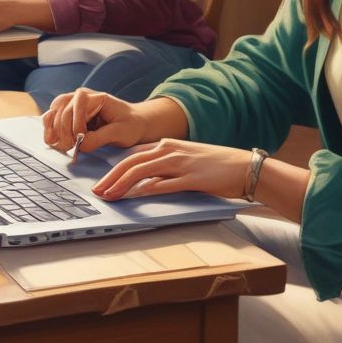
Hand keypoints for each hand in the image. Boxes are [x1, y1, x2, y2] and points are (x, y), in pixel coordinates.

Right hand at [42, 88, 147, 153]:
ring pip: (54, 112)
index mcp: (96, 97)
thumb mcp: (120, 132)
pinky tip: (51, 140)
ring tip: (59, 145)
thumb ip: (99, 138)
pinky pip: (53, 117)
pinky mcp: (70, 113)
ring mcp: (74, 104)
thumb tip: (80, 144)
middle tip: (68, 147)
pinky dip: (49, 129)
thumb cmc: (130, 125)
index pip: (77, 106)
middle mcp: (82, 96)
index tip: (79, 140)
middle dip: (63, 130)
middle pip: (63, 110)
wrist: (134, 123)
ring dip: (53, 129)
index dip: (75, 125)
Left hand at [93, 139, 251, 200]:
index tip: (101, 182)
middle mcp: (171, 150)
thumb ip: (166, 166)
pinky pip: (162, 184)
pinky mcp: (190, 178)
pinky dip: (144, 190)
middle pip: (131, 162)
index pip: (133, 155)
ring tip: (108, 196)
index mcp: (169, 145)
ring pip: (141, 171)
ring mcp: (180, 163)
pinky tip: (132, 197)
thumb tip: (145, 180)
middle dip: (110, 177)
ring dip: (121, 184)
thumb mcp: (187, 159)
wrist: (244, 166)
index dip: (113, 168)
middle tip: (96, 191)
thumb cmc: (217, 165)